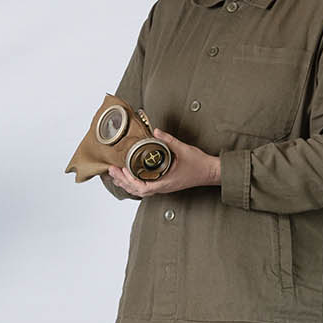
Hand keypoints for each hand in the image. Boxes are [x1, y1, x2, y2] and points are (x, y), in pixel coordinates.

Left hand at [104, 129, 219, 197]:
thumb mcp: (183, 149)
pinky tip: (130, 177)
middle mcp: (163, 187)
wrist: (210, 172)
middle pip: (137, 190)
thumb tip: (155, 130)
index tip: (121, 170)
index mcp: (165, 182)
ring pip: (141, 191)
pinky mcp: (165, 184)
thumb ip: (168, 140)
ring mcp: (164, 187)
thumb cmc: (199, 164)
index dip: (130, 180)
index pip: (142, 187)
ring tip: (116, 175)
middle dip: (123, 181)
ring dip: (127, 184)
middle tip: (111, 171)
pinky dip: (135, 183)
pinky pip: (147, 188)